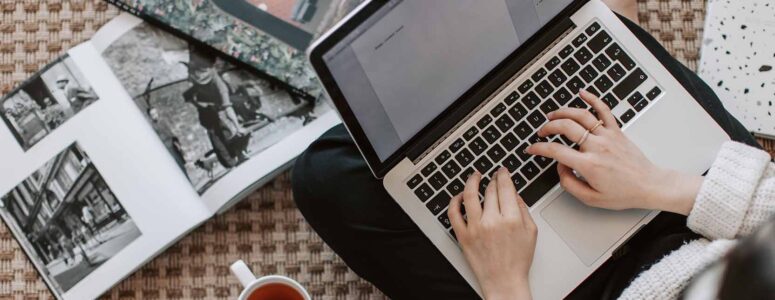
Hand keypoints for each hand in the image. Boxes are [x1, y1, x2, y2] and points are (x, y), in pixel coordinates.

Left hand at [448, 168, 535, 299]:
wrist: (503, 281)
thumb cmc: (518, 260)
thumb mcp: (531, 232)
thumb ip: (523, 209)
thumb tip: (514, 193)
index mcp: (511, 219)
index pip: (505, 188)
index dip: (503, 175)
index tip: (502, 171)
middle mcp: (492, 221)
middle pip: (490, 190)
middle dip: (492, 179)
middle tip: (493, 176)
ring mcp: (475, 228)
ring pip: (470, 196)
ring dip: (472, 181)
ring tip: (474, 176)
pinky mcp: (463, 236)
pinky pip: (453, 213)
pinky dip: (455, 201)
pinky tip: (459, 196)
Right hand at [526, 90, 701, 214]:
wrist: (650, 186)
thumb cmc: (624, 193)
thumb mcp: (591, 199)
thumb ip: (569, 184)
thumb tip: (560, 168)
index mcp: (589, 165)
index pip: (556, 151)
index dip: (539, 148)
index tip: (532, 148)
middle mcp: (597, 147)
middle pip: (566, 127)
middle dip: (548, 127)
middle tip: (542, 132)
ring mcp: (608, 136)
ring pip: (581, 115)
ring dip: (563, 112)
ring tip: (553, 115)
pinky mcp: (617, 131)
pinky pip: (604, 110)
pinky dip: (592, 98)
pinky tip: (582, 93)